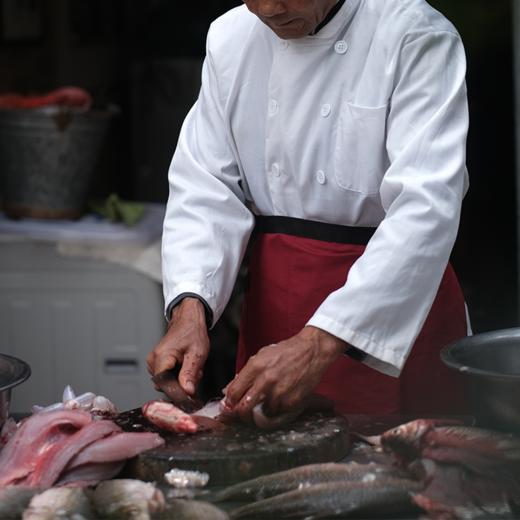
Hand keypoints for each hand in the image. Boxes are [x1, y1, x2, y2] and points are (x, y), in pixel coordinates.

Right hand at [146, 298, 208, 394]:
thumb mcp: (197, 353)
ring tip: (192, 366)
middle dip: (182, 384)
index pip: (164, 385)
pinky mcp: (156, 363)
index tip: (189, 395)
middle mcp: (153, 360)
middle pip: (165, 385)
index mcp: (161, 357)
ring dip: (182, 379)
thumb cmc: (192, 332)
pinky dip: (178, 375)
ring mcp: (153, 362)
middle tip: (195, 373)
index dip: (177, 392)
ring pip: (167, 382)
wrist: (188, 320)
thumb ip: (190, 374)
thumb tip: (187, 391)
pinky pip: (166, 376)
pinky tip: (186, 366)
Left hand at [224, 326, 346, 423]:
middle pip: (244, 408)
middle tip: (244, 413)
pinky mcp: (292, 400)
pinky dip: (278, 408)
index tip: (231, 406)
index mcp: (255, 366)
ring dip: (263, 410)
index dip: (230, 403)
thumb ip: (244, 374)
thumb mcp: (261, 356)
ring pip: (262, 413)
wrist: (311, 351)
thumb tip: (227, 391)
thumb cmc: (286, 352)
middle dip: (241, 414)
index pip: (234, 392)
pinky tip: (282, 397)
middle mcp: (266, 380)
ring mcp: (279, 392)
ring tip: (269, 399)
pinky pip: (279, 412)